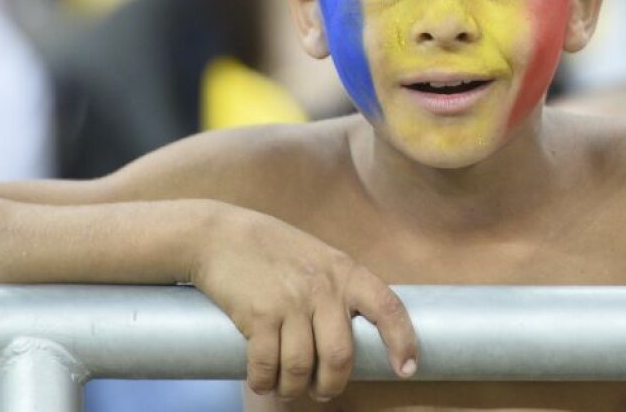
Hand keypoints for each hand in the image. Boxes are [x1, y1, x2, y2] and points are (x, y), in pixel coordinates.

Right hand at [192, 208, 417, 401]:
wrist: (219, 235)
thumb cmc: (272, 250)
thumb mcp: (317, 258)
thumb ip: (337, 287)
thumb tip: (353, 332)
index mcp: (345, 271)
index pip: (388, 308)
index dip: (403, 341)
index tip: (406, 368)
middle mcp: (323, 287)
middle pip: (340, 356)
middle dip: (332, 384)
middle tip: (322, 390)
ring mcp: (291, 301)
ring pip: (302, 367)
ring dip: (293, 388)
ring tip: (286, 388)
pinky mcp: (258, 315)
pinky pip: (267, 365)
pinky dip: (264, 381)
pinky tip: (262, 381)